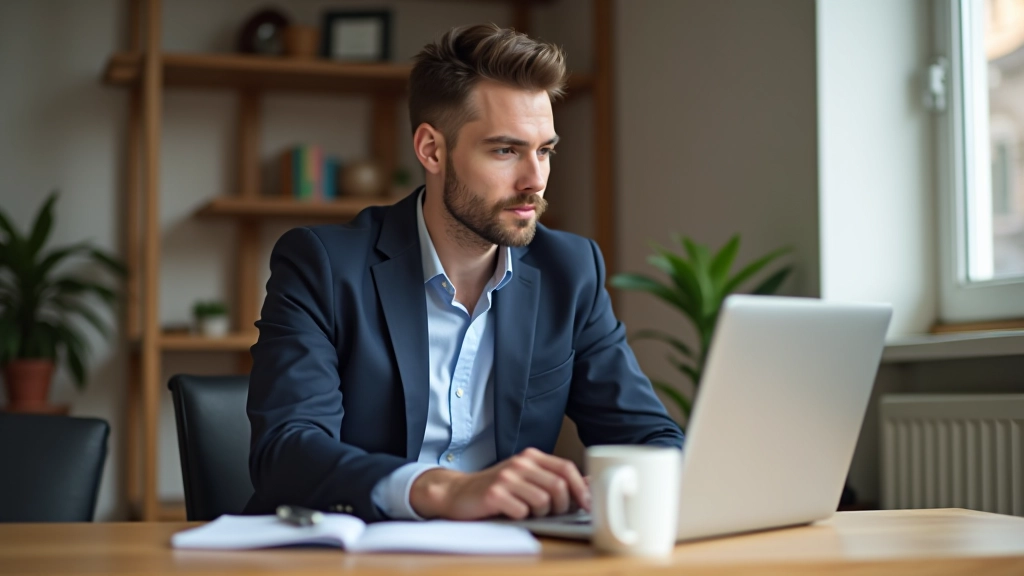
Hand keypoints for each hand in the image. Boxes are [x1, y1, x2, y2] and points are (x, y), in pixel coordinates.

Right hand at [409, 447, 590, 519]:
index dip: (581, 488)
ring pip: (543, 500)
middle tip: (553, 513)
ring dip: (541, 513)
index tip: (587, 505)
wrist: (458, 493)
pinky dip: (521, 517)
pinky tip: (511, 513)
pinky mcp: (494, 494)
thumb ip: (553, 479)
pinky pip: (522, 511)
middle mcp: (520, 463)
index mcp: (531, 457)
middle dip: (562, 505)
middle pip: (559, 486)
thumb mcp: (526, 478)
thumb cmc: (497, 489)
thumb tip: (588, 484)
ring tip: (529, 511)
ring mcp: (506, 477)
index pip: (566, 468)